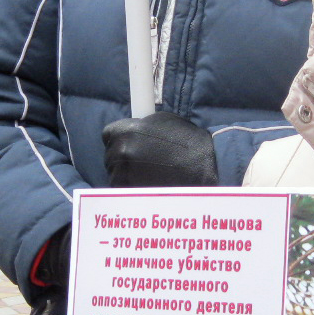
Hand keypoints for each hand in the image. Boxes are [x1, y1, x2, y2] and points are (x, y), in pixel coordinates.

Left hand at [102, 111, 216, 187]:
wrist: (205, 167)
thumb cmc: (187, 142)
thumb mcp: (161, 121)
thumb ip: (140, 126)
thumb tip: (132, 130)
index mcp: (124, 131)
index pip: (108, 135)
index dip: (119, 139)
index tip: (129, 143)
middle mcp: (120, 153)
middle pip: (110, 156)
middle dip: (123, 158)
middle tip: (142, 162)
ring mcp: (124, 175)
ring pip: (116, 175)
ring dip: (127, 175)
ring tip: (149, 174)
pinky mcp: (131, 193)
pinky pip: (123, 191)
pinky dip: (133, 188)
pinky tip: (148, 184)